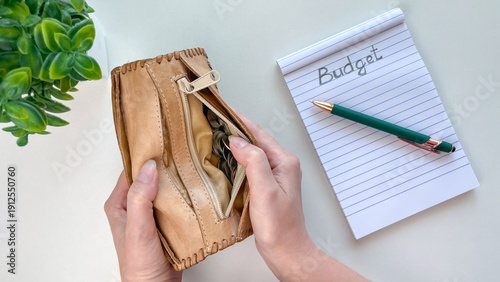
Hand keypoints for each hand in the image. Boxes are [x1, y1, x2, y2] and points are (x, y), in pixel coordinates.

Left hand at [104, 161, 182, 281]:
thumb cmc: (139, 267)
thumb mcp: (137, 229)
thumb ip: (139, 199)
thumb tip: (148, 169)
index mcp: (120, 204)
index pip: (132, 170)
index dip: (146, 157)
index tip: (162, 145)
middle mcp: (134, 207)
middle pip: (150, 177)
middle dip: (165, 167)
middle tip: (181, 154)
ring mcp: (151, 214)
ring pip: (165, 188)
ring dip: (177, 182)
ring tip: (190, 169)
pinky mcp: (166, 222)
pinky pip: (176, 202)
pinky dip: (185, 196)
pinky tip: (194, 190)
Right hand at [230, 110, 367, 281]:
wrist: (286, 250)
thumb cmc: (280, 226)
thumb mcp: (266, 190)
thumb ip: (254, 161)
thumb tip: (238, 141)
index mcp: (284, 161)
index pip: (258, 133)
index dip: (239, 120)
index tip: (222, 109)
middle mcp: (281, 165)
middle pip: (255, 140)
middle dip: (235, 129)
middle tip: (214, 120)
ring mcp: (274, 176)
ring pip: (251, 153)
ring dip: (235, 144)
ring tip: (215, 136)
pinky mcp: (266, 186)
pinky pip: (249, 166)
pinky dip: (236, 160)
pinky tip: (224, 161)